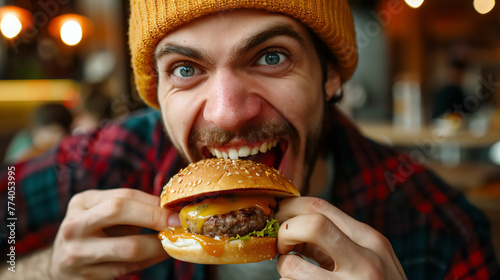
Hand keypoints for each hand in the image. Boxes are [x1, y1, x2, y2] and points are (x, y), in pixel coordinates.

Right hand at [48, 189, 179, 279]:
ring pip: (129, 246)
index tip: (176, 209)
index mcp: (82, 203)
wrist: (61, 267)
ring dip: (158, 245)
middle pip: (118, 210)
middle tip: (178, 224)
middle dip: (154, 217)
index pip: (124, 195)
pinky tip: (158, 255)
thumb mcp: (101, 215)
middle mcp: (74, 225)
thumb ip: (130, 209)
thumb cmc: (92, 234)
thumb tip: (170, 208)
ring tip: (172, 243)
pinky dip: (150, 260)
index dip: (153, 202)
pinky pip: (128, 267)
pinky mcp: (86, 277)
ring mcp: (77, 253)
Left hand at [275, 197, 406, 279]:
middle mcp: (365, 261)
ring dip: (284, 268)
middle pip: (311, 225)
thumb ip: (336, 240)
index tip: (279, 217)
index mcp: (371, 240)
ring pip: (293, 265)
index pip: (321, 206)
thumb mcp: (368, 259)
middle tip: (281, 244)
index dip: (290, 208)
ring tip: (292, 273)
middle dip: (285, 231)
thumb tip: (294, 224)